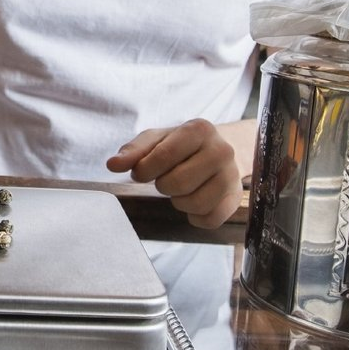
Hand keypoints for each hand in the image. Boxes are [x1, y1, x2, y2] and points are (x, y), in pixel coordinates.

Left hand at [107, 118, 242, 229]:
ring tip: (182, 190)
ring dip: (180, 203)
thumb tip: (112, 165)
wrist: (221, 149)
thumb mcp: (157, 140)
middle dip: (164, 186)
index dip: (144, 171)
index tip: (142, 172)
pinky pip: (210, 220)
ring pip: (196, 204)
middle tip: (166, 180)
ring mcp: (232, 175)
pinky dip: (196, 217)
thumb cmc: (182, 145)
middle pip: (178, 183)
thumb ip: (134, 151)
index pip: (163, 157)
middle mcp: (221, 150)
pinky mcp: (236, 198)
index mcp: (199, 129)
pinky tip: (195, 203)